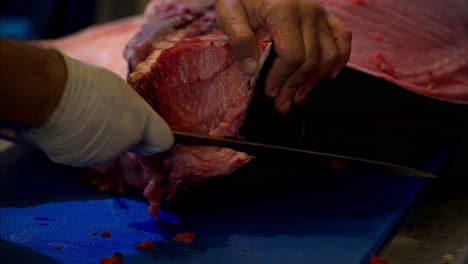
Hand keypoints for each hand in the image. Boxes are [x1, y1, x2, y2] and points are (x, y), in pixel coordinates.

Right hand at [25, 53, 173, 166]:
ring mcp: (101, 156)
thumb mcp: (120, 89)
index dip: (155, 139)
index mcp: (141, 122)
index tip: (148, 135)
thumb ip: (132, 110)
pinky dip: (77, 144)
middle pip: (130, 145)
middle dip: (121, 135)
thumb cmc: (85, 83)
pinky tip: (67, 127)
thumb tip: (129, 116)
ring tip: (79, 117)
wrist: (48, 94)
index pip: (163, 142)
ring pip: (104, 150)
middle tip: (102, 114)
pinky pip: (82, 153)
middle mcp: (125, 144)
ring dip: (97, 139)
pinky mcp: (78, 162)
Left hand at [215, 0, 351, 112]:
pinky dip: (339, 60)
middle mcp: (308, 12)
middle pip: (310, 60)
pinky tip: (327, 76)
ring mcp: (320, 14)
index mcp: (283, 11)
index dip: (281, 78)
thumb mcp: (229, 13)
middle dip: (294, 87)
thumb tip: (251, 70)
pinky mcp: (325, 16)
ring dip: (314, 81)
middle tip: (281, 104)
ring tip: (298, 96)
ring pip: (328, 56)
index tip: (269, 92)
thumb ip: (239, 40)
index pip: (292, 55)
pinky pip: (342, 39)